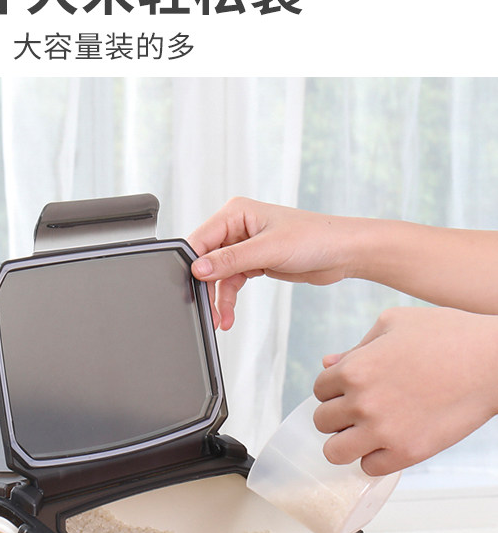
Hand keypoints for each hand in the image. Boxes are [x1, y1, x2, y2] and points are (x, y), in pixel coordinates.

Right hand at [187, 197, 355, 328]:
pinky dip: (228, 299)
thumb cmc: (315, 238)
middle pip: (207, 259)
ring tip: (220, 319)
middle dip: (206, 287)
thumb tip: (198, 268)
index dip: (193, 263)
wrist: (343, 253)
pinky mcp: (254, 261)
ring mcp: (245, 245)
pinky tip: (228, 315)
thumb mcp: (269, 249)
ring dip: (218, 299)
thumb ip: (231, 260)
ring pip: (218, 276)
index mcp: (236, 212)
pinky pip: (231, 282)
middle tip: (206, 311)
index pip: (201, 238)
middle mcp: (237, 226)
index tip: (190, 285)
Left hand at [313, 306, 497, 474]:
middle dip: (339, 415)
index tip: (355, 389)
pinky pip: (369, 468)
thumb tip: (329, 364)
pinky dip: (376, 459)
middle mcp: (362, 402)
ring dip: (346, 443)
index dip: (336, 389)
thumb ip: (357, 346)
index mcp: (355, 369)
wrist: (495, 362)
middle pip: (322, 422)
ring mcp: (383, 431)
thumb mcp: (395, 323)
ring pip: (335, 452)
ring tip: (365, 434)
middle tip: (362, 410)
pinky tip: (390, 443)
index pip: (319, 390)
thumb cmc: (450, 335)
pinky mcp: (407, 453)